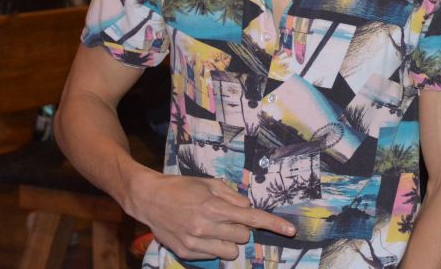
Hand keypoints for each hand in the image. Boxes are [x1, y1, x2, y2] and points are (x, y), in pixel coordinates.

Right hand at [127, 172, 295, 259]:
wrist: (149, 199)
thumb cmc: (182, 187)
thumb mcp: (210, 183)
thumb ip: (233, 197)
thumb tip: (248, 209)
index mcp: (214, 207)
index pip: (252, 218)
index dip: (274, 224)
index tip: (291, 230)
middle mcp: (206, 227)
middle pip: (243, 237)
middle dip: (241, 228)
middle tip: (226, 217)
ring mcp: (195, 242)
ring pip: (231, 252)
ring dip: (229, 241)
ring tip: (215, 227)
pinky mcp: (186, 253)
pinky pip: (213, 256)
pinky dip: (213, 247)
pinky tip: (200, 233)